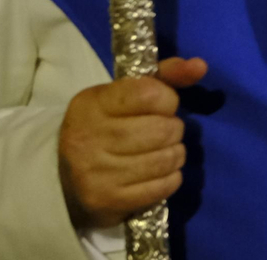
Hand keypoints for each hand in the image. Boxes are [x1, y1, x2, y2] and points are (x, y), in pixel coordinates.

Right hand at [59, 57, 207, 230]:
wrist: (66, 179)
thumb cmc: (105, 128)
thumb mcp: (124, 95)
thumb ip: (164, 77)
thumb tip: (200, 66)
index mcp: (91, 104)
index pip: (150, 93)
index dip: (167, 99)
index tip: (160, 106)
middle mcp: (89, 138)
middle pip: (164, 129)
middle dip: (173, 129)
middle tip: (163, 132)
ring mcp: (97, 173)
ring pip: (167, 159)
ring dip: (175, 154)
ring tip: (162, 151)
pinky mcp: (109, 200)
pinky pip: (164, 185)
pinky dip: (171, 178)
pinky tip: (158, 173)